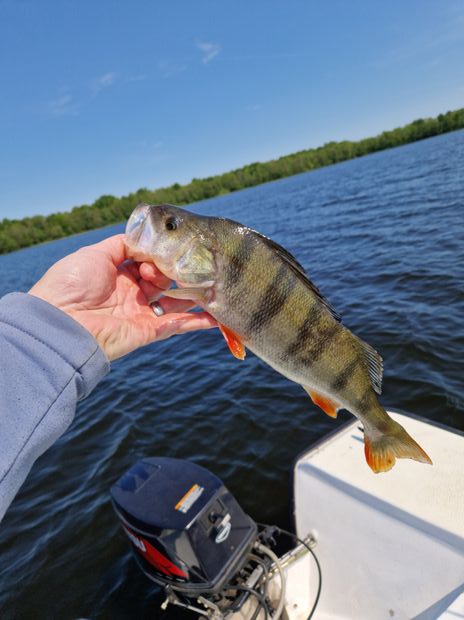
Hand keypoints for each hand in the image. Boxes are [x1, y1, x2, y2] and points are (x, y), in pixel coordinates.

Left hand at [29, 234, 216, 360]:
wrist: (60, 322)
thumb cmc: (71, 284)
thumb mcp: (96, 253)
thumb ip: (123, 245)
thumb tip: (146, 241)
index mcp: (118, 274)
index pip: (148, 261)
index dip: (158, 254)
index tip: (162, 251)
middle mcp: (131, 293)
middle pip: (164, 279)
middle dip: (174, 269)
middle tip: (178, 265)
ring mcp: (141, 313)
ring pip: (175, 301)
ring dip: (193, 292)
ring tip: (213, 281)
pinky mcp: (148, 332)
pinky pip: (178, 325)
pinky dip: (199, 321)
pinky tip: (218, 315)